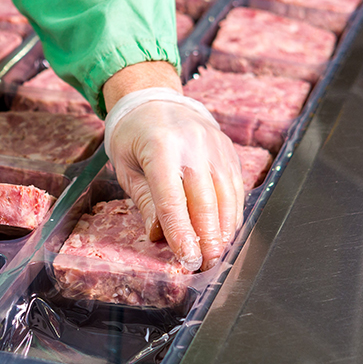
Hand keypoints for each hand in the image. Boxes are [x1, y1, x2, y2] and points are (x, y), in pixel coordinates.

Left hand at [103, 63, 243, 270]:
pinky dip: (233, 213)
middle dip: (208, 238)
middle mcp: (193, 146)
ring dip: (224, 230)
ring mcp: (215, 147)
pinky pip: (235, 187)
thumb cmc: (133, 135)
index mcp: (161, 148)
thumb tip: (158, 234)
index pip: (173, 199)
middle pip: (206, 200)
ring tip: (218, 254)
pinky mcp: (227, 150)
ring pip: (227, 196)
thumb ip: (144, 200)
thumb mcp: (126, 166)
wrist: (153, 99)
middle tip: (206, 264)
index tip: (187, 259)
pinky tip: (227, 232)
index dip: (182, 233)